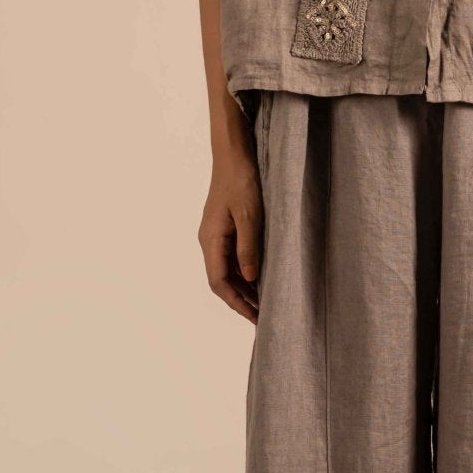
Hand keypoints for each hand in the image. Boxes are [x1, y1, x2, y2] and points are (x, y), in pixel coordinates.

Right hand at [199, 140, 264, 323]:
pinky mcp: (224, 228)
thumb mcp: (249, 216)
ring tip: (262, 303)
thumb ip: (248, 248)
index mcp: (211, 240)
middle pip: (221, 280)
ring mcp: (215, 235)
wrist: (233, 154)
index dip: (236, 303)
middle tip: (262, 317)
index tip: (254, 317)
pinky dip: (243, 273)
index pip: (219, 282)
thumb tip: (249, 280)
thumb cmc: (241, 180)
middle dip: (240, 300)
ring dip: (242, 288)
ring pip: (226, 271)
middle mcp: (209, 241)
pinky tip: (258, 278)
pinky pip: (231, 258)